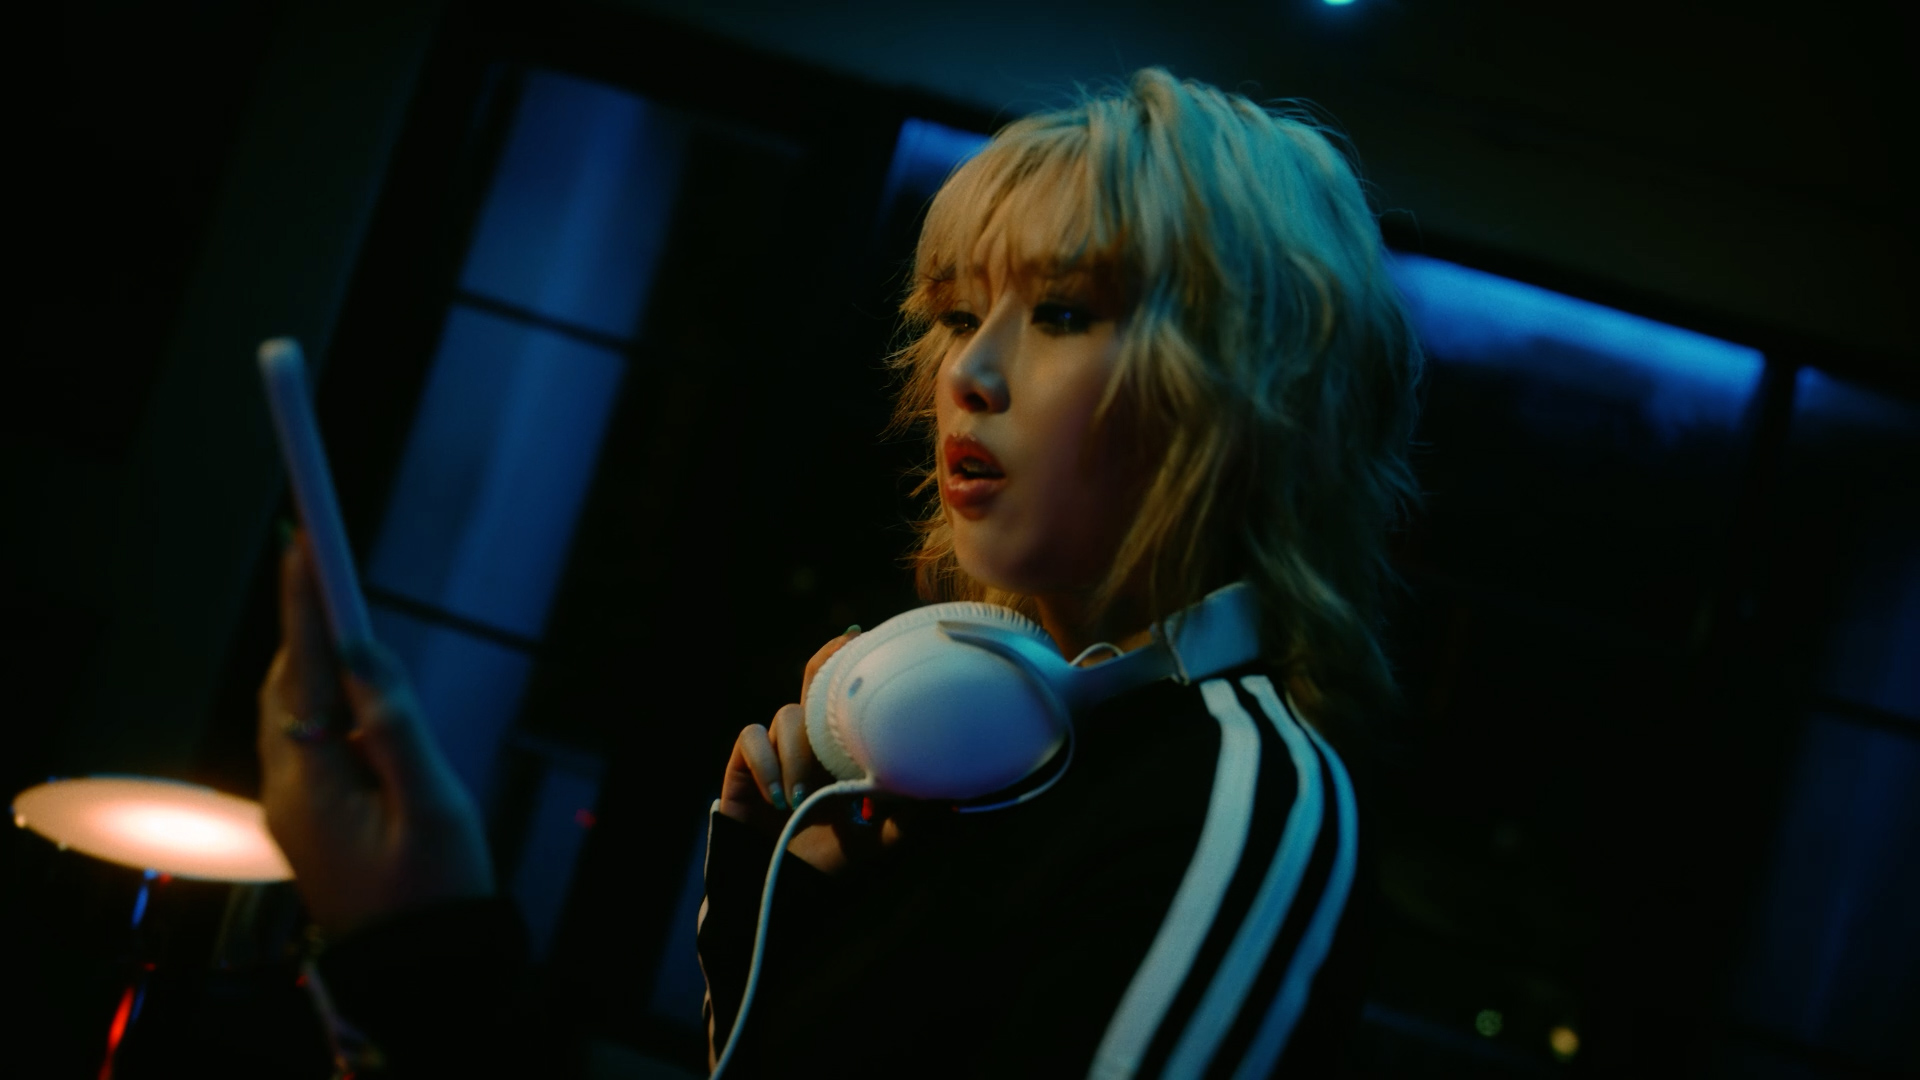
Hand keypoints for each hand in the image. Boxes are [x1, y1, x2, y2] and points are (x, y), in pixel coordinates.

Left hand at [257, 532, 494, 937]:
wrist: (426, 966)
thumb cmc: (437, 891)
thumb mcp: (432, 806)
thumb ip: (396, 726)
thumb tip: (362, 655)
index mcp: (312, 782)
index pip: (303, 668)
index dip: (304, 600)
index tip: (302, 538)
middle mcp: (288, 788)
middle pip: (285, 682)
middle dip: (301, 617)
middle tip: (317, 553)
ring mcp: (295, 805)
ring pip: (292, 709)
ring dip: (310, 654)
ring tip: (331, 600)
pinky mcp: (312, 816)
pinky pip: (307, 737)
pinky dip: (320, 693)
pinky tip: (347, 681)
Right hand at [719, 628, 903, 873]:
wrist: (779, 895)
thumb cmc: (830, 868)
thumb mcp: (880, 840)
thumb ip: (910, 814)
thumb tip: (951, 792)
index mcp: (842, 756)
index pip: (846, 702)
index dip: (850, 667)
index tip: (863, 637)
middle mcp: (810, 747)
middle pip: (812, 686)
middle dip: (825, 664)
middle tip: (843, 647)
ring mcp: (775, 754)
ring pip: (787, 716)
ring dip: (800, 753)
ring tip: (805, 799)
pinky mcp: (741, 767)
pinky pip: (752, 737)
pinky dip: (767, 763)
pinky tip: (779, 798)